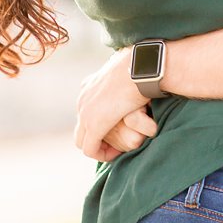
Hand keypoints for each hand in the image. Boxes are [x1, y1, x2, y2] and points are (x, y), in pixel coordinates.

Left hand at [75, 47, 149, 161]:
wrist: (142, 68)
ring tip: (115, 151)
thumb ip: (123, 79)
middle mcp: (83, 100)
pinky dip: (100, 154)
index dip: (98, 123)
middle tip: (114, 144)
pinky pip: (89, 149)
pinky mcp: (94, 125)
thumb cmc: (142, 67)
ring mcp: (86, 113)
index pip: (85, 110)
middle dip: (95, 138)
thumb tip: (134, 77)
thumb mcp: (128, 71)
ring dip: (97, 148)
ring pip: (82, 140)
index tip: (117, 128)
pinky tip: (115, 154)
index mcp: (89, 85)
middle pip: (81, 127)